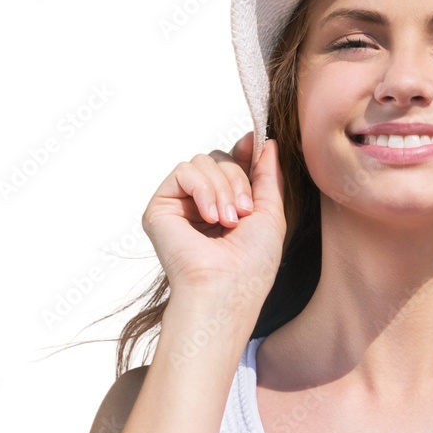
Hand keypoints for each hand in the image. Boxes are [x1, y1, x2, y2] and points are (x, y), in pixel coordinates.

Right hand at [142, 133, 285, 300]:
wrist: (226, 290)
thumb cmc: (252, 265)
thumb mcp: (271, 214)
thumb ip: (268, 177)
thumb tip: (266, 142)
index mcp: (228, 207)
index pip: (233, 164)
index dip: (244, 153)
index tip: (255, 144)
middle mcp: (203, 205)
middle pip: (220, 159)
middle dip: (238, 179)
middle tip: (244, 212)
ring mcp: (181, 206)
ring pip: (203, 162)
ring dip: (223, 187)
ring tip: (228, 221)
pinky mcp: (161, 208)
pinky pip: (184, 171)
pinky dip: (202, 188)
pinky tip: (209, 216)